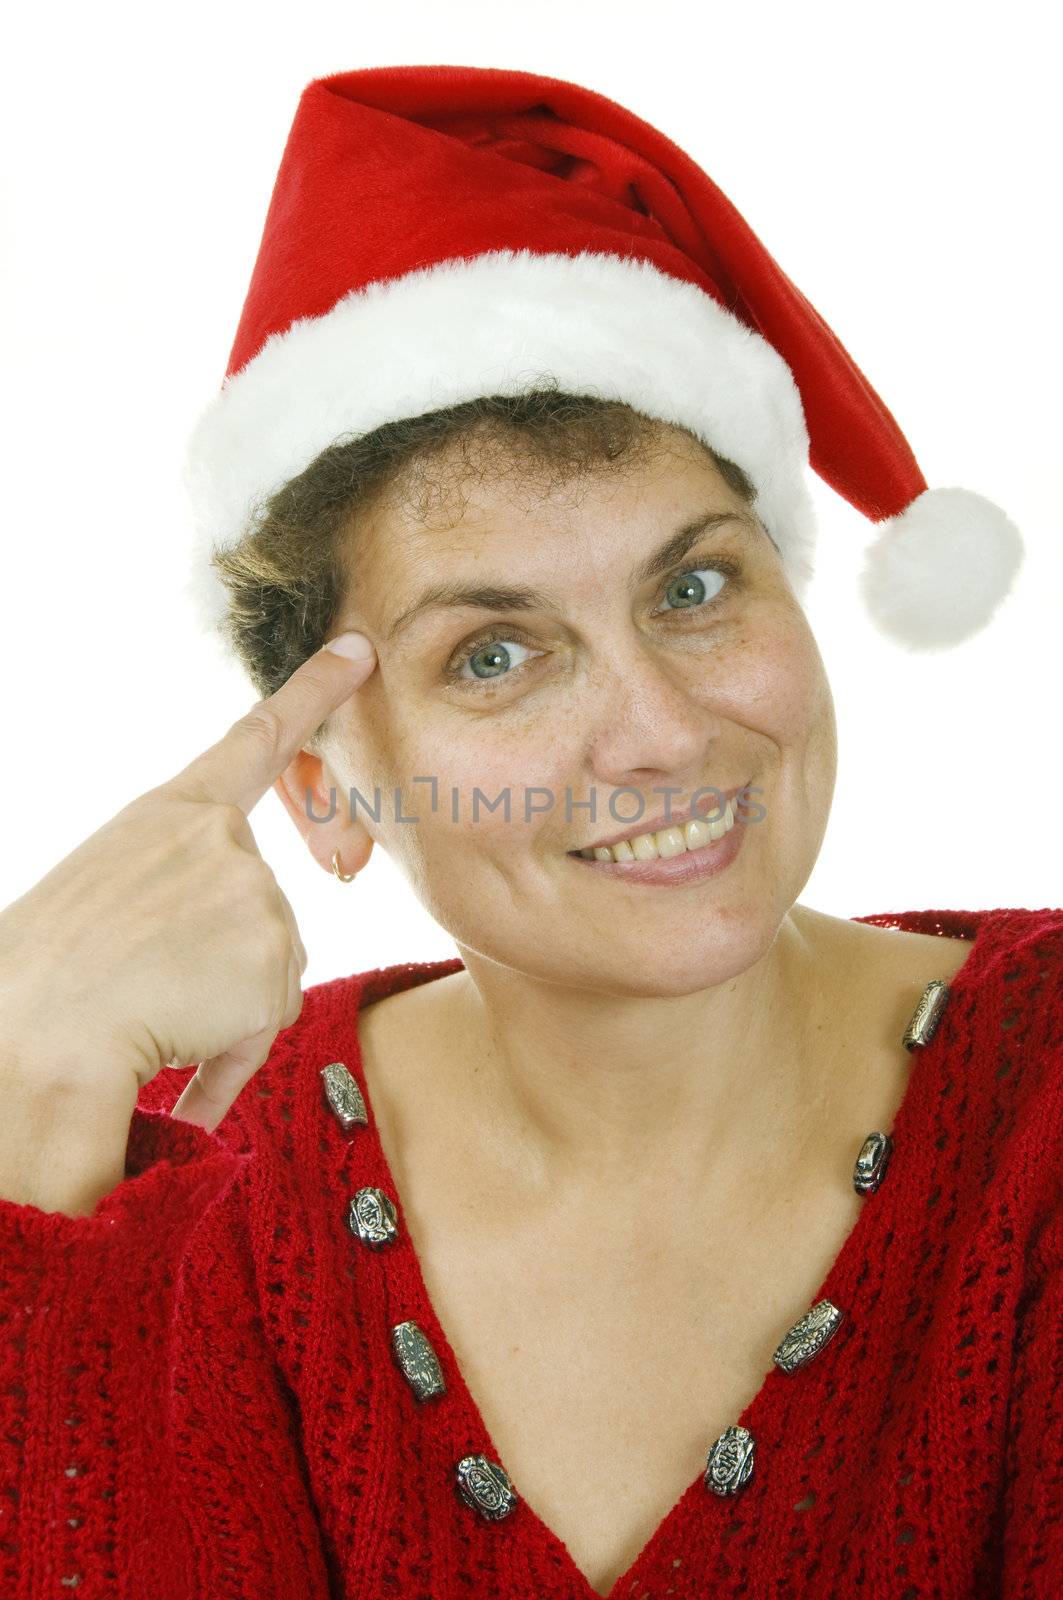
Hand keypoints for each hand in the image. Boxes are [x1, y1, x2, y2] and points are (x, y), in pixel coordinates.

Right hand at [0, 633, 376, 1134]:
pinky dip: (234, 1040)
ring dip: (225, 1004)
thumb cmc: (53, 972)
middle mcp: (222, 838)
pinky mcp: (275, 946)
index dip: (314, 690)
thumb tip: (249, 952)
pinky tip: (179, 1030)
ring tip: (153, 1002)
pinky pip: (273, 1012)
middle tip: (146, 974)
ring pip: (271, 967)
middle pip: (263, 911)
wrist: (36, 1030)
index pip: (256, 740)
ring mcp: (254, 888)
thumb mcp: (114, 890)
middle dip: (224, 958)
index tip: (359, 650)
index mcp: (170, 814)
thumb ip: (185, 890)